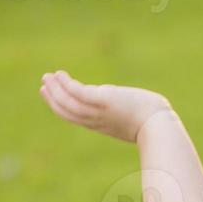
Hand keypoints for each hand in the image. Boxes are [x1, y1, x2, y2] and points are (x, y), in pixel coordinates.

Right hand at [38, 69, 172, 142]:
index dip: (63, 108)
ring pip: (68, 103)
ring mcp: (98, 112)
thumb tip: (139, 107)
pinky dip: (65, 84)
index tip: (53, 96)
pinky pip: (77, 93)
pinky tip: (60, 74)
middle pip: (68, 112)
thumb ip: (130, 114)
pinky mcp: (102, 101)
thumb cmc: (156, 124)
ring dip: (55, 89)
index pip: (77, 117)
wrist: (159, 127)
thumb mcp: (137, 119)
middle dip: (53, 98)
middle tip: (43, 84)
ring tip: (47, 76)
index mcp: (103, 126)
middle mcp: (97, 121)